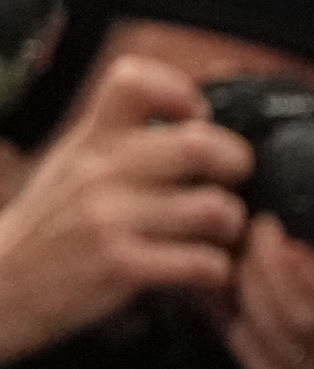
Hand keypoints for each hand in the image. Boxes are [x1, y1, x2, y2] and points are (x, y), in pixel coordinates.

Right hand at [0, 53, 251, 365]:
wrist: (0, 286)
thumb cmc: (53, 228)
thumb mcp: (74, 166)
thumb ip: (124, 140)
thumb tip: (195, 120)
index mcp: (90, 141)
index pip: (133, 81)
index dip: (181, 94)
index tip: (195, 120)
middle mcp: (98, 172)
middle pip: (201, 147)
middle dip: (236, 166)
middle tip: (229, 183)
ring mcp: (107, 219)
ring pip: (214, 209)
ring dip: (231, 226)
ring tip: (216, 235)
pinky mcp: (118, 266)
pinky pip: (203, 263)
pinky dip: (216, 271)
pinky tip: (201, 271)